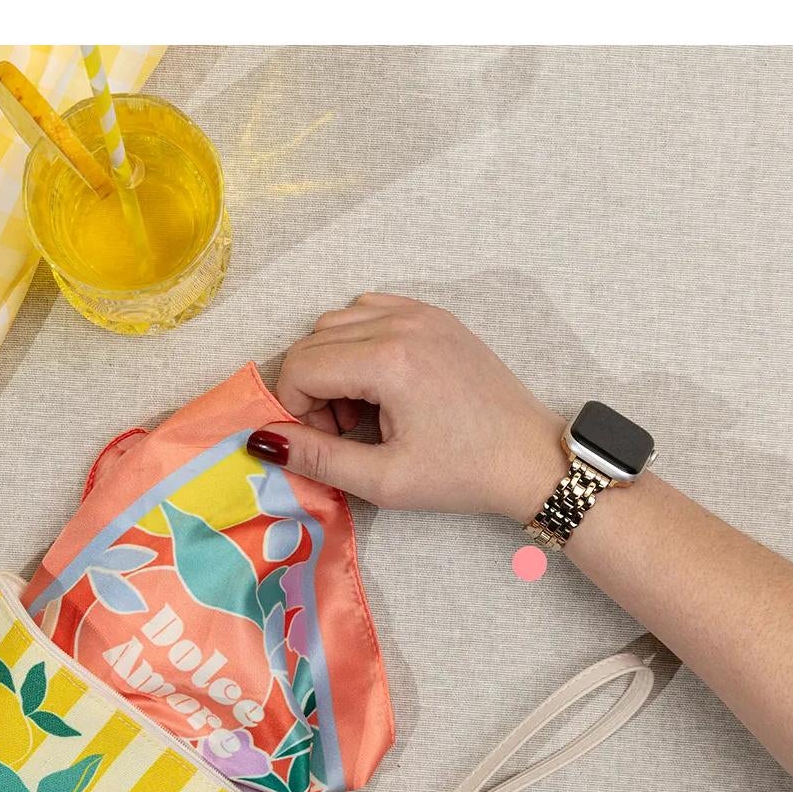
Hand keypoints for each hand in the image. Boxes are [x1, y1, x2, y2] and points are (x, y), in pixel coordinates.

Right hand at [250, 294, 564, 518]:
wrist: (531, 458)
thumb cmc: (463, 474)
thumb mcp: (385, 480)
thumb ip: (318, 459)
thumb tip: (261, 442)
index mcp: (390, 361)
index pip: (300, 365)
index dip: (292, 408)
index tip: (319, 442)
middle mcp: (402, 323)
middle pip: (313, 340)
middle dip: (309, 388)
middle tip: (339, 432)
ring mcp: (421, 313)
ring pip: (337, 321)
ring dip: (331, 363)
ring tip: (360, 410)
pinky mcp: (435, 316)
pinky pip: (370, 311)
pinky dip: (357, 342)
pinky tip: (378, 383)